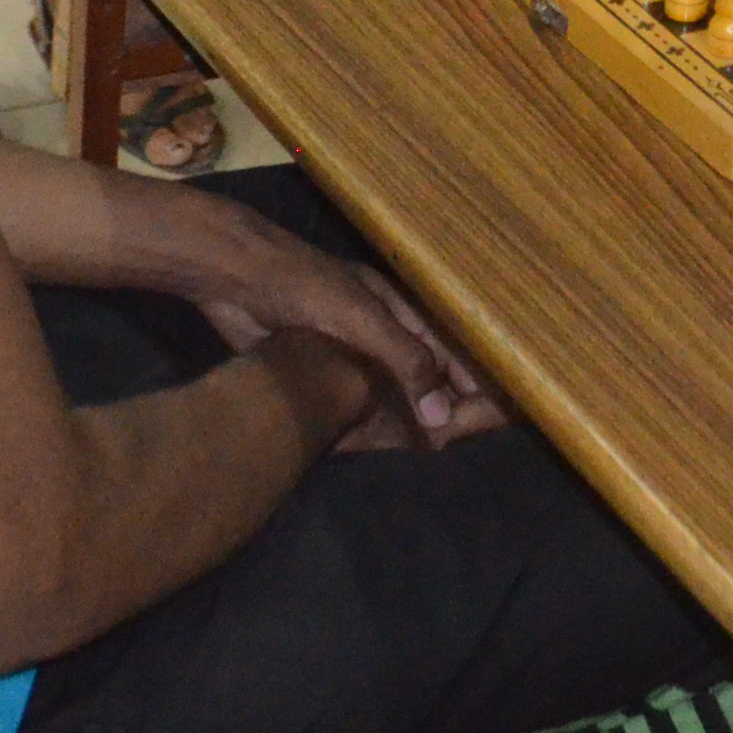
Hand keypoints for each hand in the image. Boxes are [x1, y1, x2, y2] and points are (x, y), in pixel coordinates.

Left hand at [194, 240, 507, 449]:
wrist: (234, 277)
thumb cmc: (306, 287)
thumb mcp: (362, 319)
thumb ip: (405, 362)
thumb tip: (443, 417)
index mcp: (398, 309)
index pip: (448, 349)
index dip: (470, 380)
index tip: (497, 416)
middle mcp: (378, 329)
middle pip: (421, 372)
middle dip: (441, 403)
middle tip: (460, 446)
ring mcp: (348, 349)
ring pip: (387, 389)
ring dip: (405, 415)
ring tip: (429, 455)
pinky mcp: (317, 367)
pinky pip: (353, 399)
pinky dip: (367, 420)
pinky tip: (376, 446)